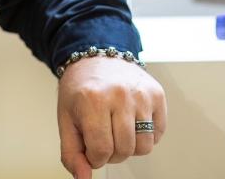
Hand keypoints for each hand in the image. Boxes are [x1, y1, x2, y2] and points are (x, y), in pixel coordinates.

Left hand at [57, 56, 166, 177]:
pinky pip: (158, 133)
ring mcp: (141, 94)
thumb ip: (71, 153)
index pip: (101, 151)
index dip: (94, 158)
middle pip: (124, 150)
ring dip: (130, 147)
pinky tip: (132, 123)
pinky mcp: (157, 94)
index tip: (91, 148)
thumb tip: (83, 178)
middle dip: (112, 153)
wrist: (98, 57)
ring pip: (144, 146)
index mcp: (93, 100)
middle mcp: (120, 95)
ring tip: (119, 132)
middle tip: (104, 138)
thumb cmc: (81, 89)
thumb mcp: (66, 120)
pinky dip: (146, 136)